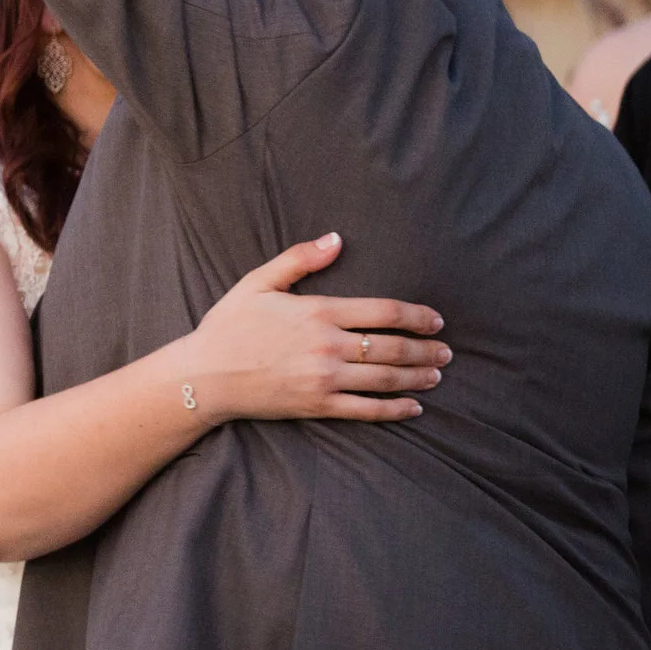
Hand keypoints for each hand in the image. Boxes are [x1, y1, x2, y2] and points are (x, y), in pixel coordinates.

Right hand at [178, 234, 449, 422]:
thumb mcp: (258, 283)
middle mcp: (327, 346)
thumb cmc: (228, 326)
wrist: (204, 375)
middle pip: (393, 347)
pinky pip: (367, 410)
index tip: (436, 321)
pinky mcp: (317, 405)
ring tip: (436, 375)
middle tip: (446, 352)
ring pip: (386, 379)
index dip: (417, 316)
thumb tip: (337, 239)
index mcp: (317, 311)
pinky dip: (395, 409)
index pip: (384, 312)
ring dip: (418, 376)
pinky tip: (413, 406)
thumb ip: (299, 259)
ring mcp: (324, 379)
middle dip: (426, 350)